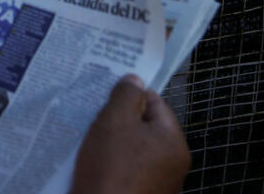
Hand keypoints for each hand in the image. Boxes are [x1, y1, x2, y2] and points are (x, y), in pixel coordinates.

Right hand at [71, 75, 188, 193]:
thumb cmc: (111, 170)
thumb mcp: (115, 121)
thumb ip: (126, 95)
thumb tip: (134, 80)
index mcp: (175, 144)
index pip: (156, 104)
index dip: (130, 95)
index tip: (106, 95)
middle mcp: (173, 167)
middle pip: (144, 130)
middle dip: (119, 121)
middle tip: (94, 118)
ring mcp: (158, 188)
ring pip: (133, 153)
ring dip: (112, 146)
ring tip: (89, 143)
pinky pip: (126, 175)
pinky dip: (111, 168)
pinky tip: (92, 168)